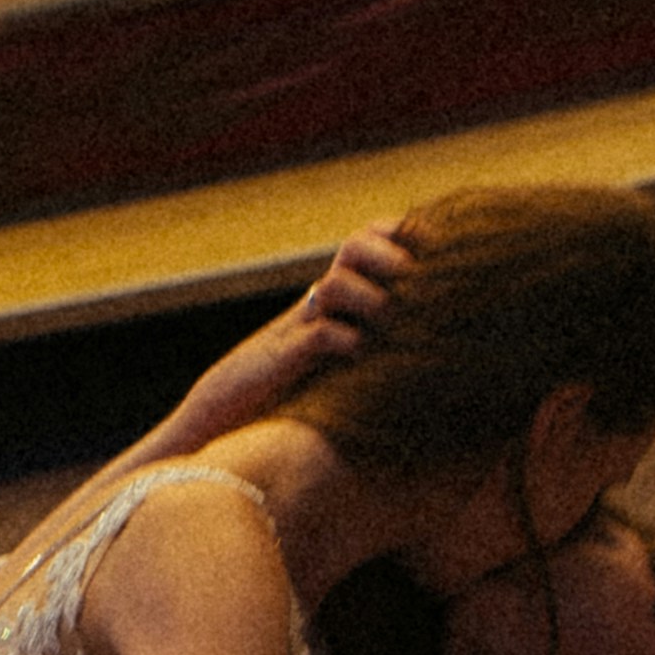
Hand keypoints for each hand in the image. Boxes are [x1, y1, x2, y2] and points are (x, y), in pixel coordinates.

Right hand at [158, 222, 412, 444]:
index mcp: (332, 301)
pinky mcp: (282, 361)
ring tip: (389, 321)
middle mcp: (317, 306)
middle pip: (354, 247)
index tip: (437, 247)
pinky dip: (346, 341)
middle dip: (389, 254)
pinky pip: (319, 336)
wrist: (217, 418)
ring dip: (371, 299)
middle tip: (412, 275)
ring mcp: (296, 329)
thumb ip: (364, 344)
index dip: (400, 236)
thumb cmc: (281, 397)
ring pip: (336, 285)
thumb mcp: (329, 362)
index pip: (366, 244)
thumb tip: (424, 345)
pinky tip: (361, 355)